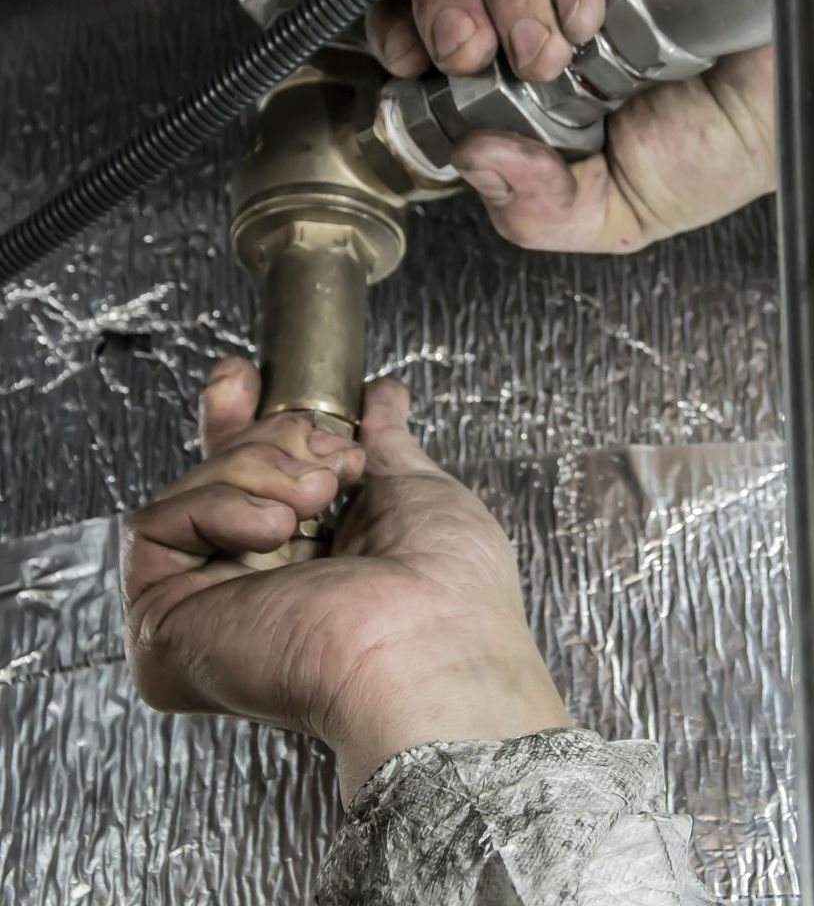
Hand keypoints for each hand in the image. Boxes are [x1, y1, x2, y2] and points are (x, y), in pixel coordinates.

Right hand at [121, 358, 568, 802]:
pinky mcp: (165, 625)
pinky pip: (155, 526)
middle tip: (324, 455)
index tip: (250, 377)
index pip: (251, 480)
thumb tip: (382, 397)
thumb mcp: (417, 491)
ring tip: (315, 499)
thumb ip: (385, 444)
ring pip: (191, 489)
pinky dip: (217, 505)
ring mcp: (208, 607)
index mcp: (312, 563)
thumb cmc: (448, 592)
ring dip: (260, 469)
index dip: (243, 421)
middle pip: (216, 474)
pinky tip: (272, 528)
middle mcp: (255, 587)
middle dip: (266, 434)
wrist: (429, 646)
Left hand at [368, 0, 775, 252]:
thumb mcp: (620, 211)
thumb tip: (473, 159)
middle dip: (443, 3)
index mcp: (528, 72)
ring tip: (552, 49)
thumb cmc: (726, 150)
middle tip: (469, 51)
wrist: (811, 108)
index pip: (437, 25)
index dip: (407, 24)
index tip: (408, 56)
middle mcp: (548, 5)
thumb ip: (542, 208)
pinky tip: (590, 7)